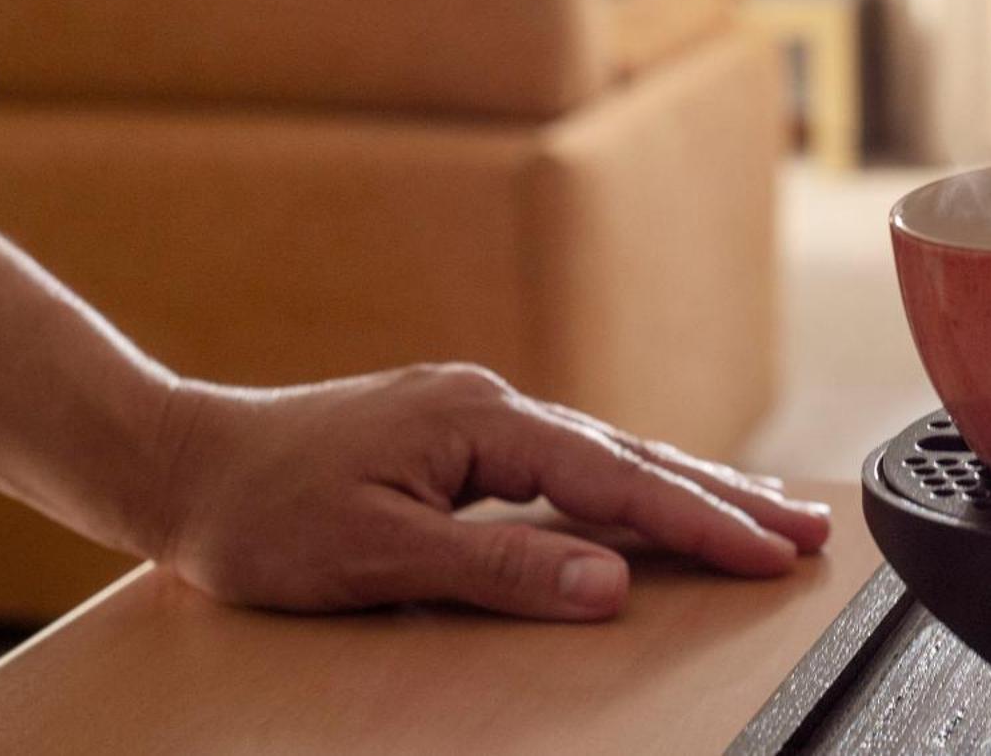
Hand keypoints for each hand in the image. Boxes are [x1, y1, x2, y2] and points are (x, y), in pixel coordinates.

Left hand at [150, 363, 829, 620]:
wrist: (182, 460)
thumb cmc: (263, 515)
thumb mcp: (378, 557)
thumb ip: (502, 571)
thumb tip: (611, 586)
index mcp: (483, 423)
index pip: (619, 480)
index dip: (703, 523)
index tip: (774, 551)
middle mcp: (493, 404)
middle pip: (633, 454)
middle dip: (725, 496)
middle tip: (807, 529)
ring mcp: (477, 413)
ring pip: (607, 453)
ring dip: (687, 487)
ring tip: (762, 514)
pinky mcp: (460, 432)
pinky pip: (570, 458)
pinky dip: (629, 481)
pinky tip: (656, 496)